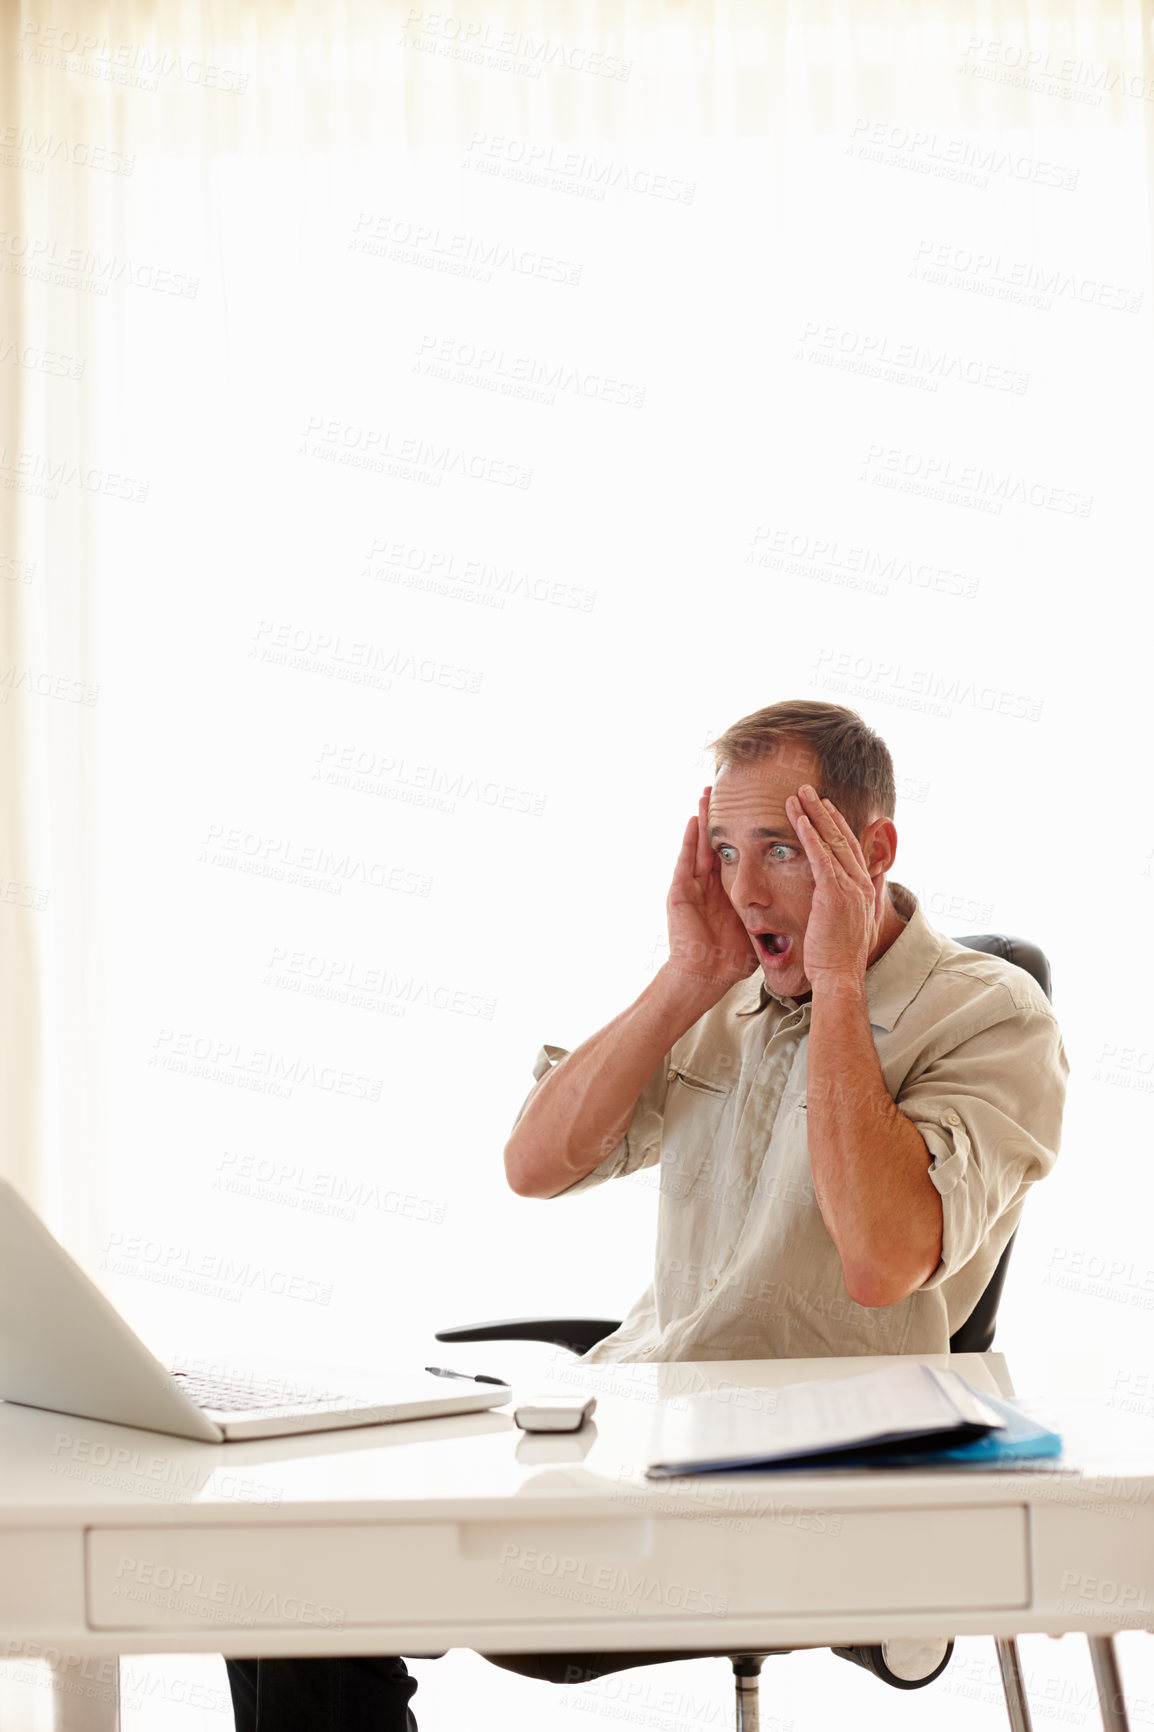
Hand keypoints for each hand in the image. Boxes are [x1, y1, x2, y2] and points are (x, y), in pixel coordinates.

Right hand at [665, 787, 759, 996]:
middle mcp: (708, 886)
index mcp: (726, 892)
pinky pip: (685, 860)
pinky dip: (689, 840)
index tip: (754, 810)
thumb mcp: (757, 933)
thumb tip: (804, 917)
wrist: (705, 977)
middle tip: (724, 789)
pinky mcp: (678, 893)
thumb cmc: (729, 961)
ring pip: (699, 845)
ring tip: (706, 792)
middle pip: (715, 842)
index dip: (743, 832)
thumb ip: (774, 920)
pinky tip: (695, 819)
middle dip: (720, 816)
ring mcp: (692, 887)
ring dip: (702, 818)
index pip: (736, 855)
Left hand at [785, 785, 884, 987]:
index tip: (826, 808)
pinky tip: (798, 819)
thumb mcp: (851, 927)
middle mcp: (860, 884)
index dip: (838, 826)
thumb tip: (855, 895)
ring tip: (798, 794)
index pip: (850, 849)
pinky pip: (821, 858)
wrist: (840, 978)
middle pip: (842, 838)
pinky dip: (810, 836)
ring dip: (813, 815)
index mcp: (864, 890)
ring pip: (831, 842)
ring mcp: (849, 887)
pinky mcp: (834, 894)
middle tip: (809, 789)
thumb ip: (852, 906)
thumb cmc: (839, 958)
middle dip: (825, 812)